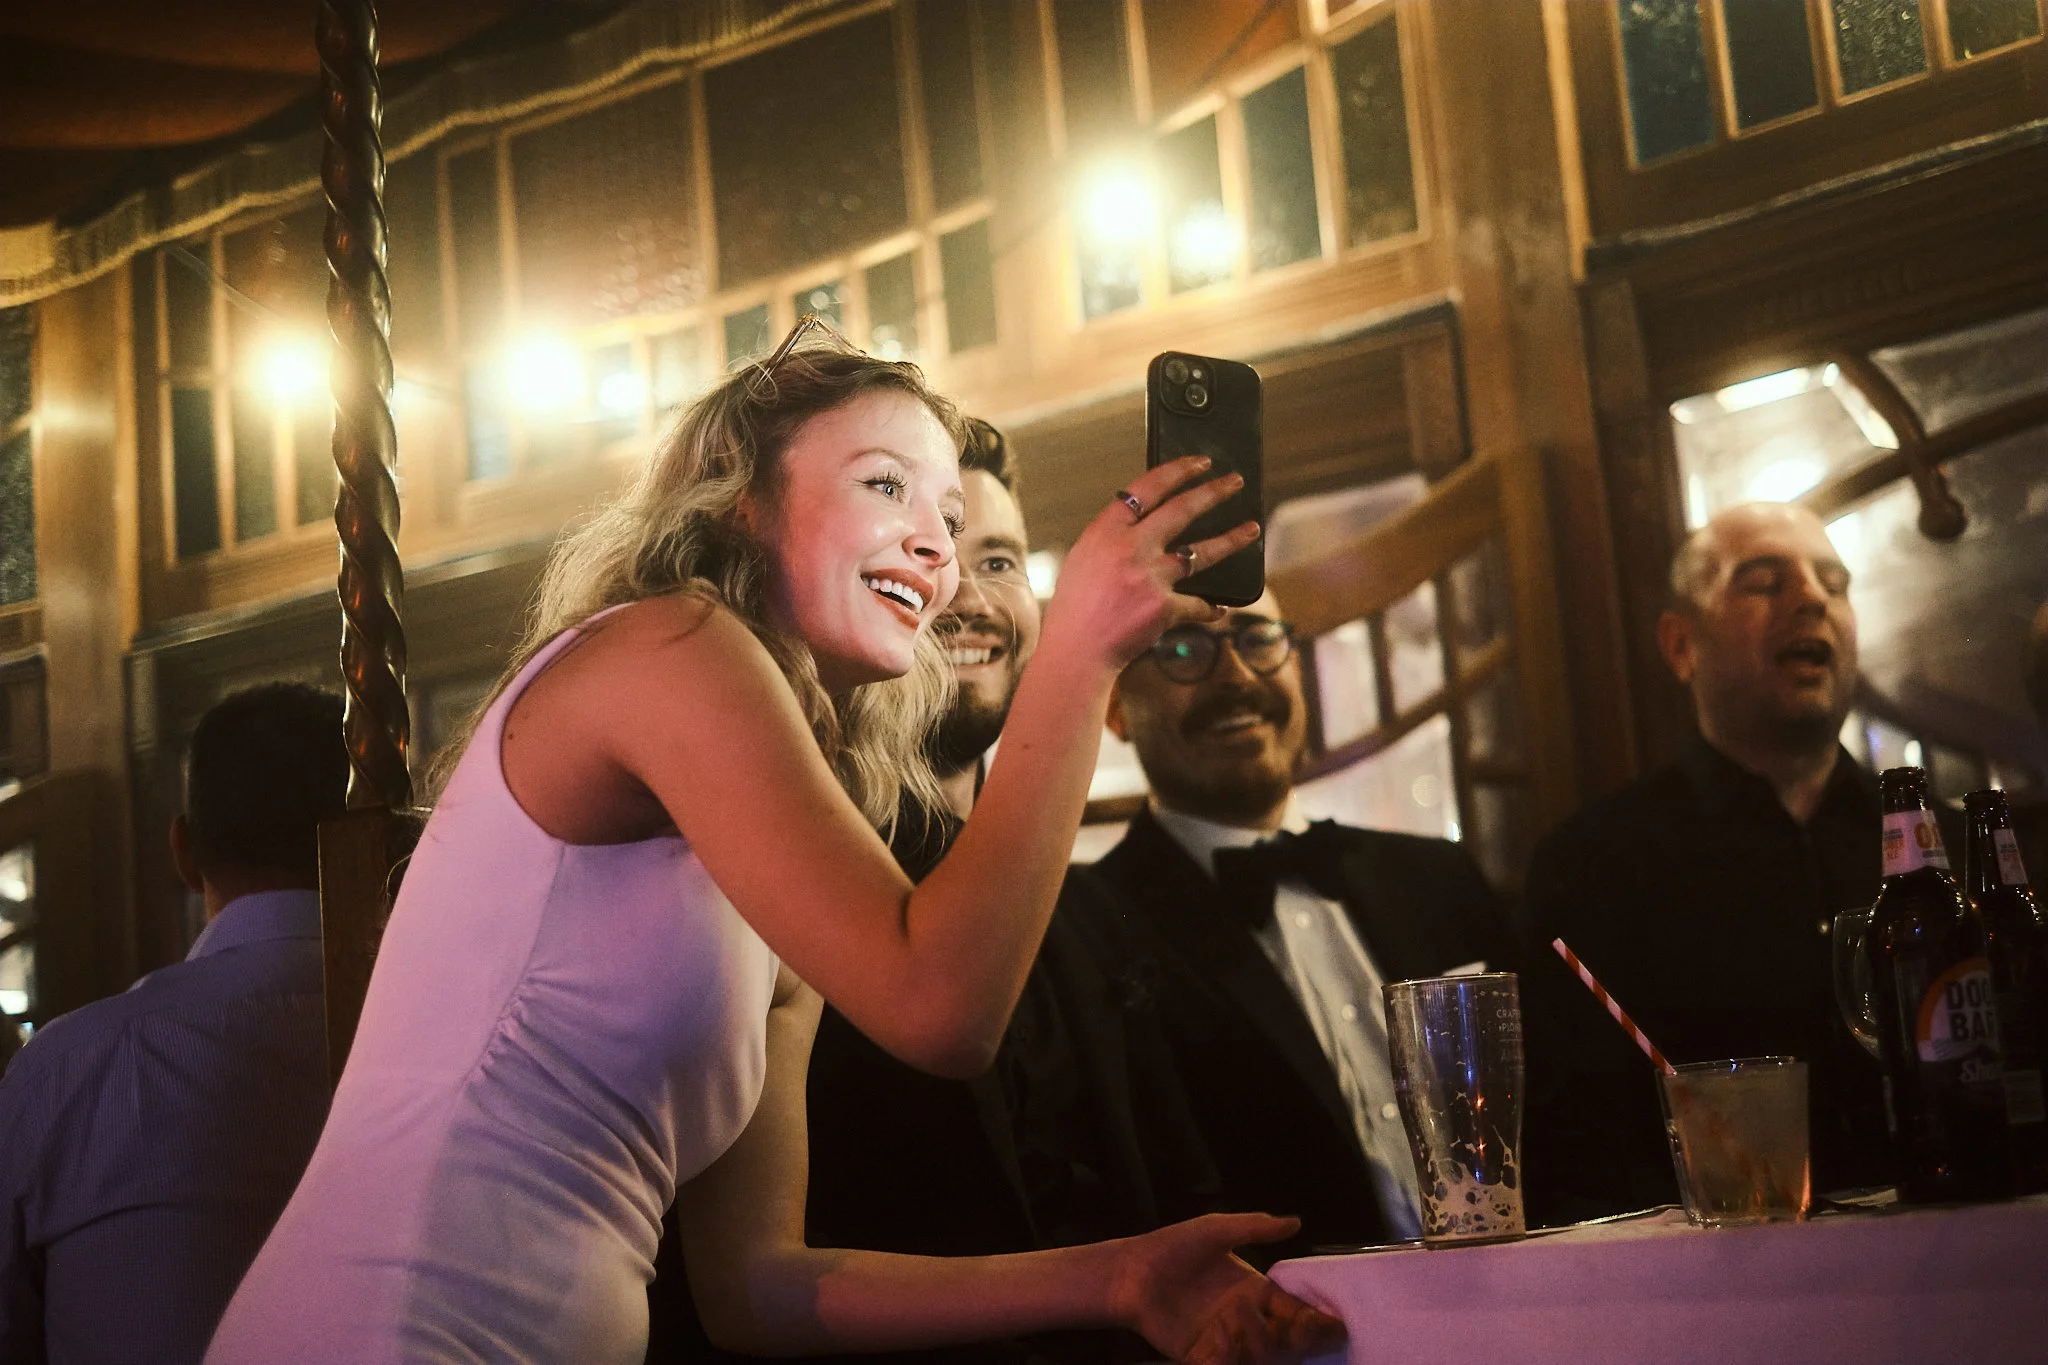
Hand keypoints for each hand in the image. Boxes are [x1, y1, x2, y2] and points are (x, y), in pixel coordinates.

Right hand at [1042, 456, 1260, 670]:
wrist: (1075, 651)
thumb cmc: (1075, 608)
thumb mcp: (1084, 560)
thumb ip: (1113, 539)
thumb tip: (1147, 525)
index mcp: (1105, 531)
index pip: (1147, 488)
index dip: (1177, 471)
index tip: (1199, 463)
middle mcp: (1129, 548)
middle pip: (1182, 510)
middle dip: (1214, 492)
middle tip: (1235, 481)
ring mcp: (1149, 577)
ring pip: (1202, 551)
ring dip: (1232, 539)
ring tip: (1252, 530)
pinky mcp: (1164, 608)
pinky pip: (1198, 604)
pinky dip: (1211, 607)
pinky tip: (1220, 608)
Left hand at [1110, 1213, 1346, 1364]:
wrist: (1130, 1273)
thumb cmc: (1172, 1247)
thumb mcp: (1215, 1230)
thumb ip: (1255, 1227)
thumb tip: (1296, 1221)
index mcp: (1254, 1292)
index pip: (1294, 1311)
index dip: (1316, 1320)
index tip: (1335, 1324)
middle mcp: (1245, 1320)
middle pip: (1287, 1341)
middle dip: (1302, 1339)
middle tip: (1302, 1328)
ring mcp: (1225, 1340)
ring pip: (1262, 1357)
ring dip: (1261, 1341)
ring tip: (1241, 1313)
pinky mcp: (1202, 1357)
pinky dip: (1228, 1354)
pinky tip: (1218, 1333)